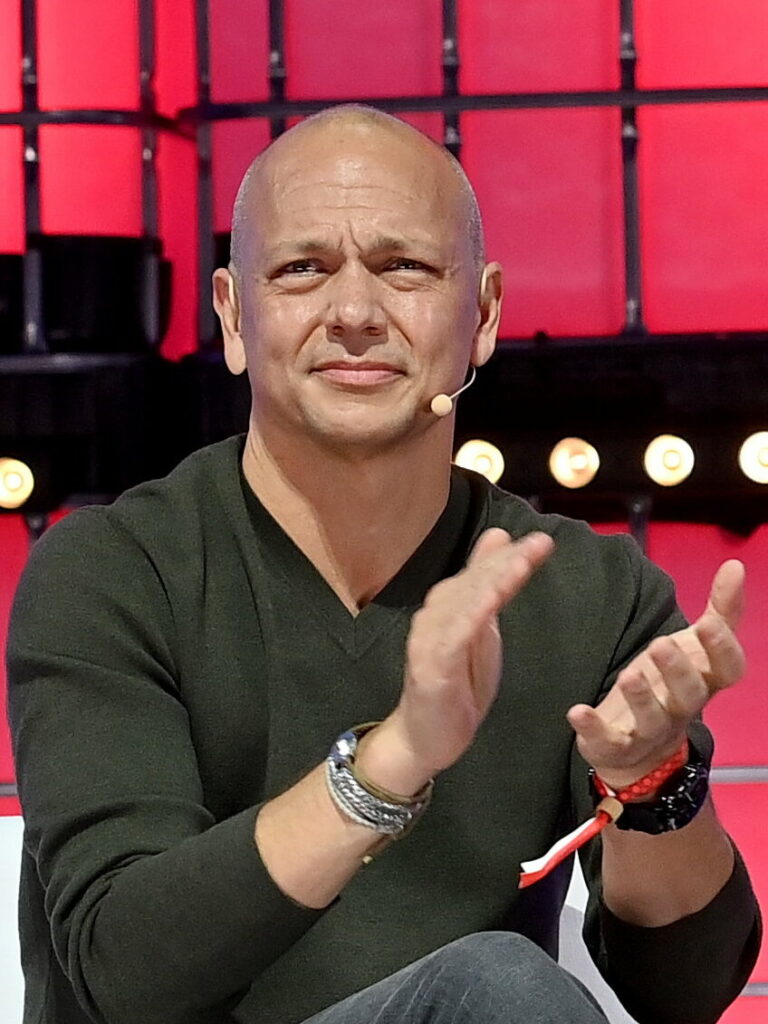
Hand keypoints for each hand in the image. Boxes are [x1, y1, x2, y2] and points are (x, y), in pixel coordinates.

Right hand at [358, 528, 553, 791]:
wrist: (424, 737)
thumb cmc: (456, 684)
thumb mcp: (482, 630)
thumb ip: (488, 587)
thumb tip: (500, 536)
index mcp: (450, 605)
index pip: (482, 573)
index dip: (510, 555)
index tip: (542, 540)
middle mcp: (435, 615)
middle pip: (474, 581)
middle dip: (507, 561)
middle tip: (540, 544)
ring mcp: (429, 640)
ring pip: (463, 602)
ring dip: (492, 580)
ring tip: (521, 563)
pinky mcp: (430, 667)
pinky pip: (453, 637)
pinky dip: (471, 615)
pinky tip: (492, 600)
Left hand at [567, 560, 745, 788]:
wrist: (643, 749)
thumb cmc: (672, 684)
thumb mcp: (696, 646)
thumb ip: (720, 610)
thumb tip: (736, 565)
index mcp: (704, 681)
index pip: (727, 670)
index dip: (721, 649)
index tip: (709, 624)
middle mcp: (682, 708)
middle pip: (690, 695)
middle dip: (677, 670)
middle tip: (660, 644)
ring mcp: (649, 730)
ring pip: (652, 719)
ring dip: (641, 698)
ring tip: (629, 674)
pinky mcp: (616, 745)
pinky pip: (607, 741)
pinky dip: (592, 728)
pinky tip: (577, 711)